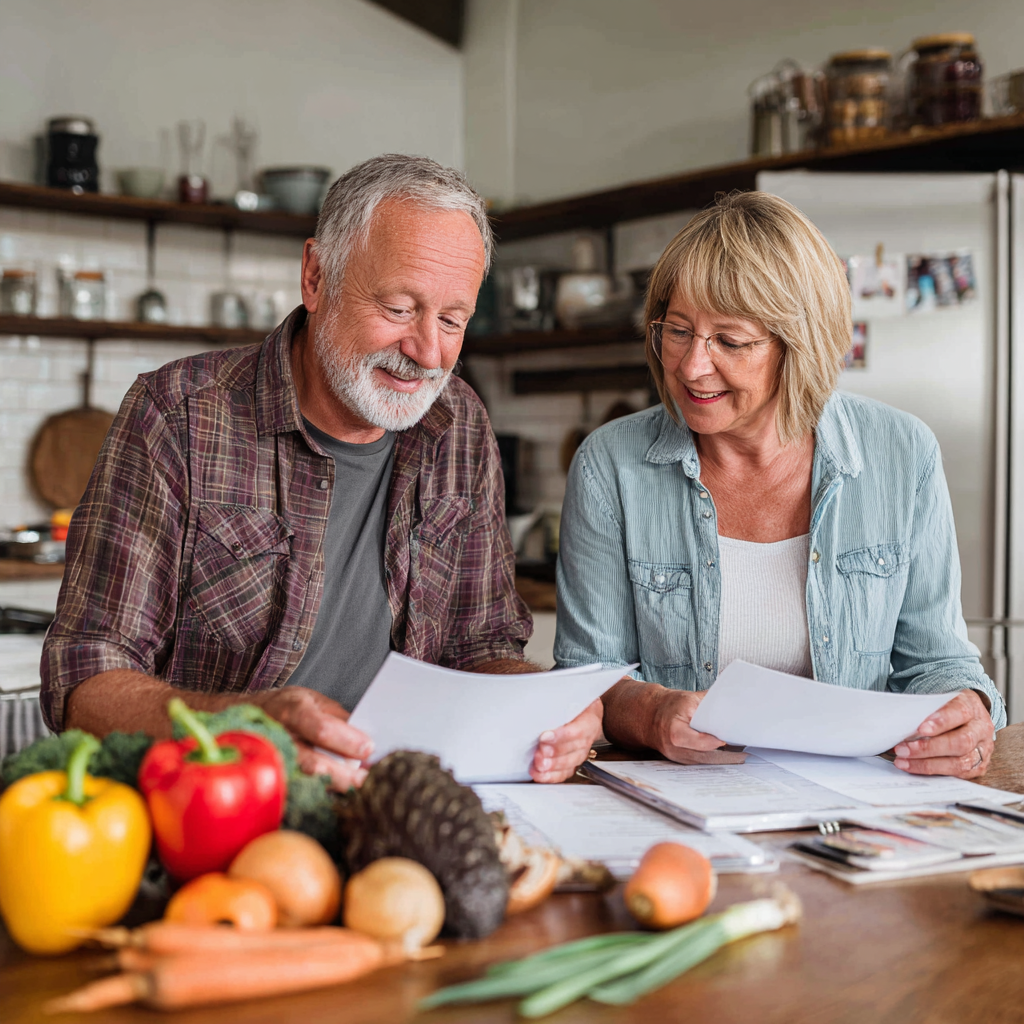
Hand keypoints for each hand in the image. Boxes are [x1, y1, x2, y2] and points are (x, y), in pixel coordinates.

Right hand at [252, 686, 372, 790]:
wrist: (249, 715)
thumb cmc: (288, 707)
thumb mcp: (315, 701)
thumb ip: (339, 719)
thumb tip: (365, 741)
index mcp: (293, 711)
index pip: (322, 729)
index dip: (347, 741)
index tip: (368, 749)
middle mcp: (280, 737)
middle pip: (313, 763)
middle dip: (344, 775)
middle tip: (366, 779)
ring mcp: (272, 762)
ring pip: (304, 782)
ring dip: (333, 787)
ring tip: (355, 788)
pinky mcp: (271, 779)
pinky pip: (297, 791)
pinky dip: (318, 794)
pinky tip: (334, 793)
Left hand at [530, 699, 603, 782]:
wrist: (582, 707)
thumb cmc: (574, 699)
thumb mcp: (569, 692)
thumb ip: (556, 695)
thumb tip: (538, 692)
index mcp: (590, 717)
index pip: (579, 730)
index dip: (562, 736)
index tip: (544, 737)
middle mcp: (588, 736)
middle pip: (575, 749)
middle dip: (555, 754)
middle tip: (539, 754)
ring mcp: (581, 750)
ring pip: (571, 763)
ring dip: (553, 767)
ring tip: (538, 765)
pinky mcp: (573, 760)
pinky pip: (565, 772)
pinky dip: (551, 776)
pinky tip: (540, 774)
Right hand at [651, 690, 746, 764]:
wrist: (650, 715)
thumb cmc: (670, 705)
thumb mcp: (688, 698)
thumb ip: (708, 702)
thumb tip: (730, 701)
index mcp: (675, 732)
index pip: (700, 742)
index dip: (715, 742)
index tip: (728, 740)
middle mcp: (674, 749)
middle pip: (705, 757)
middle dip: (725, 757)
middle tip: (744, 756)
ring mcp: (676, 757)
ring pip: (703, 762)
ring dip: (721, 761)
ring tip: (740, 757)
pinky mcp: (679, 760)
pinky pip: (698, 762)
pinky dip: (712, 759)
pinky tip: (726, 757)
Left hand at [893, 689, 994, 778]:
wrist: (969, 716)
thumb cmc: (947, 708)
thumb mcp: (939, 701)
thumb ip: (925, 710)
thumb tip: (900, 725)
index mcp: (971, 705)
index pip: (959, 712)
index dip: (941, 721)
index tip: (921, 728)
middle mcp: (981, 728)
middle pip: (961, 741)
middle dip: (929, 748)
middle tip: (902, 749)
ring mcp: (984, 749)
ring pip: (960, 762)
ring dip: (928, 764)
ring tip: (903, 761)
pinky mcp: (979, 766)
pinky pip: (959, 774)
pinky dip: (934, 772)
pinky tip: (914, 768)